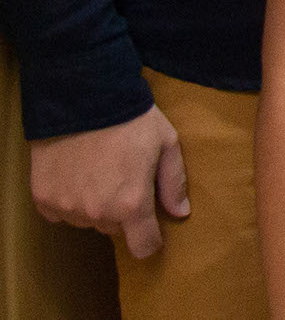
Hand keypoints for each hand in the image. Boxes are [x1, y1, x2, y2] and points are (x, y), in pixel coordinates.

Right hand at [29, 106, 189, 257]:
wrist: (82, 99)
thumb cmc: (131, 119)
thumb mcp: (166, 144)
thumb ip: (174, 183)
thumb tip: (180, 213)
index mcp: (131, 203)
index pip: (143, 246)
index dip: (150, 240)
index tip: (150, 229)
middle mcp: (97, 212)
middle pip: (114, 228)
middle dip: (121, 211)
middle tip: (124, 178)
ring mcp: (67, 207)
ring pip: (87, 220)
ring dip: (94, 205)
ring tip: (99, 170)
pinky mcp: (43, 199)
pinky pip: (60, 212)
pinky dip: (68, 199)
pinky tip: (76, 173)